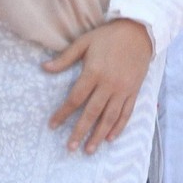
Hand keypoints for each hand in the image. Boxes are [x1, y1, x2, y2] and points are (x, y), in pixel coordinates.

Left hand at [43, 19, 152, 153]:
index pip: (75, 98)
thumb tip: (44, 68)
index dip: (63, 113)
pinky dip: (118, 127)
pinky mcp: (134, 92)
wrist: (138, 32)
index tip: (52, 125)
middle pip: (92, 113)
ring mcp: (123, 90)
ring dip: (98, 135)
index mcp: (93, 72)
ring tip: (89, 149)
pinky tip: (110, 138)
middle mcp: (108, 85)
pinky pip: (126, 114)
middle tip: (70, 148)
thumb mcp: (84, 42)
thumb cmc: (108, 36)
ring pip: (109, 118)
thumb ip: (65, 58)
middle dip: (80, 131)